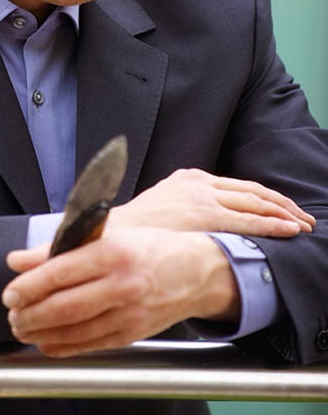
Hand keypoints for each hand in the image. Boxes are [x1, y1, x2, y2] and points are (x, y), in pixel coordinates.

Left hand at [3, 228, 238, 356]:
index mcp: (113, 252)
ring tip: (23, 328)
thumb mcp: (109, 236)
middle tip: (12, 315)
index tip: (10, 292)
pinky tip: (46, 343)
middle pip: (65, 305)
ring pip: (76, 330)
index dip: (29, 286)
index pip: (60, 271)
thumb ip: (60, 247)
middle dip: (31, 314)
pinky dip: (63, 347)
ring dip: (42, 333)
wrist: (198, 272)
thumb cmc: (150, 248)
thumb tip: (18, 260)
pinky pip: (91, 345)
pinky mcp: (133, 333)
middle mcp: (122, 284)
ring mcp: (129, 312)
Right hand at [106, 168, 314, 237]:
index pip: (239, 186)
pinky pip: (248, 219)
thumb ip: (184, 208)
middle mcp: (199, 183)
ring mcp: (204, 197)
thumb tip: (204, 226)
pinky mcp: (205, 215)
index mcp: (189, 178)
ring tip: (302, 225)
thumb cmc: (134, 231)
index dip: (266, 198)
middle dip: (282, 205)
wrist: (111, 235)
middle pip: (253, 192)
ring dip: (284, 214)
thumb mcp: (162, 207)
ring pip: (256, 203)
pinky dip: (273, 224)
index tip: (283, 209)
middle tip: (303, 217)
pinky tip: (289, 230)